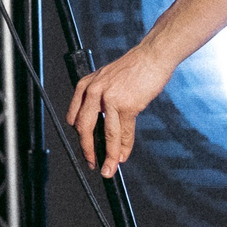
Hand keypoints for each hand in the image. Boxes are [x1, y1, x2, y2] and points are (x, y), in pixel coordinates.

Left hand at [65, 43, 178, 177]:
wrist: (151, 57)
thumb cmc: (132, 69)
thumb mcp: (106, 80)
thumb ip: (99, 100)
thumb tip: (100, 128)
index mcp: (85, 85)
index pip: (74, 117)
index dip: (79, 137)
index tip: (85, 149)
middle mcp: (93, 91)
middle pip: (84, 128)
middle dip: (87, 150)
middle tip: (92, 164)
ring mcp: (110, 98)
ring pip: (106, 135)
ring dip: (108, 156)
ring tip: (108, 170)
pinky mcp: (127, 105)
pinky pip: (124, 133)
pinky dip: (124, 148)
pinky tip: (123, 156)